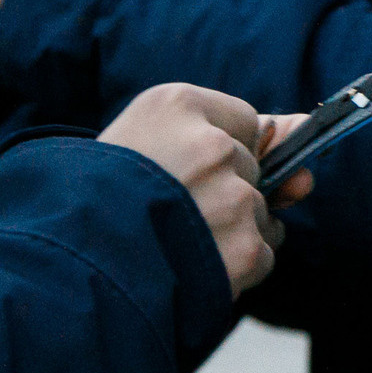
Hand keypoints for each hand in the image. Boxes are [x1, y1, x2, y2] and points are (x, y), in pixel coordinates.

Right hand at [98, 85, 311, 295]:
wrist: (65, 268)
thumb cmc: (100, 198)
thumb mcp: (153, 140)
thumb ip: (242, 131)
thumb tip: (307, 126)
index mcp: (177, 104)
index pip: (246, 123)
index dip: (218, 153)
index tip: (180, 169)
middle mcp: (211, 145)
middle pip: (254, 170)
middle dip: (226, 192)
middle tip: (167, 211)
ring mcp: (230, 198)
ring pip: (261, 213)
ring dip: (233, 231)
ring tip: (170, 240)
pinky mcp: (242, 247)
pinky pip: (263, 253)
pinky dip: (238, 267)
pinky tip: (191, 266)